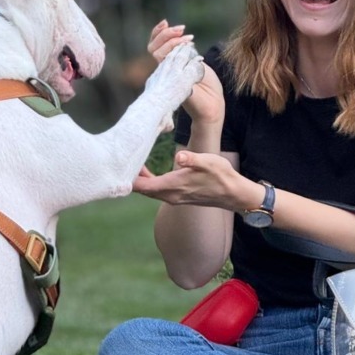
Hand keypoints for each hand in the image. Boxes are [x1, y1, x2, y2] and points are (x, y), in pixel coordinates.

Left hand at [132, 151, 250, 208]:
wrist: (233, 194)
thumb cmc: (222, 176)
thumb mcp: (209, 162)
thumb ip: (192, 159)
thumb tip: (180, 157)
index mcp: (173, 186)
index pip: (143, 185)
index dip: (130, 177)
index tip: (120, 164)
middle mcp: (170, 195)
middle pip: (142, 189)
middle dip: (131, 177)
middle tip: (125, 158)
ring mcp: (174, 198)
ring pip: (148, 191)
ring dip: (139, 179)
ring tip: (135, 162)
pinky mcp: (177, 197)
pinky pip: (156, 191)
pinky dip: (148, 182)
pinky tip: (148, 171)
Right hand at [147, 20, 223, 124]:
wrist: (213, 104)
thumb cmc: (207, 86)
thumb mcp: (196, 63)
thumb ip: (186, 53)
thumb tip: (182, 39)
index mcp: (169, 64)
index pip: (155, 45)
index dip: (158, 33)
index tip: (166, 22)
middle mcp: (165, 69)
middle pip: (152, 47)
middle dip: (164, 33)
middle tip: (181, 28)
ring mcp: (167, 74)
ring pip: (156, 52)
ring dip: (171, 39)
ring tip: (188, 37)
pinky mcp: (171, 79)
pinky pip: (165, 61)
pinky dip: (176, 49)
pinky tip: (190, 46)